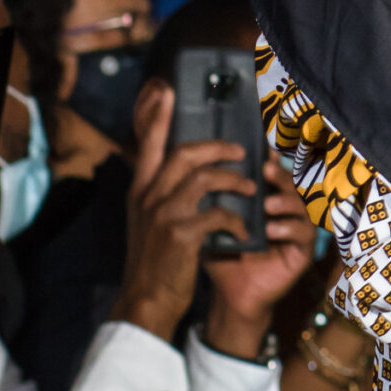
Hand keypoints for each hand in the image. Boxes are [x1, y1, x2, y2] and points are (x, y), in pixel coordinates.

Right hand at [115, 86, 255, 345]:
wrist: (145, 302)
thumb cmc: (153, 262)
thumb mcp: (146, 222)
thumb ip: (158, 194)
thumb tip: (179, 170)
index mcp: (139, 191)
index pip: (146, 144)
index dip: (158, 116)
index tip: (166, 88)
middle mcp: (148, 197)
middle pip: (184, 153)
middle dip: (217, 147)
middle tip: (240, 150)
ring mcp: (163, 215)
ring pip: (204, 178)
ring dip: (233, 180)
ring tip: (250, 187)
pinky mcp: (181, 235)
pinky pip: (217, 215)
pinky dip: (235, 220)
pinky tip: (243, 230)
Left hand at [204, 155, 316, 356]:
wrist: (229, 294)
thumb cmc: (221, 253)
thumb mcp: (212, 221)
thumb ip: (208, 197)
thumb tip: (195, 165)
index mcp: (264, 197)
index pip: (269, 171)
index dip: (266, 158)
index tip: (257, 149)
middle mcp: (283, 208)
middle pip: (288, 182)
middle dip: (279, 174)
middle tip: (265, 169)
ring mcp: (295, 228)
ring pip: (301, 204)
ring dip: (286, 200)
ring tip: (267, 204)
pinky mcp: (302, 251)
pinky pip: (303, 233)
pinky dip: (289, 228)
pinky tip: (271, 230)